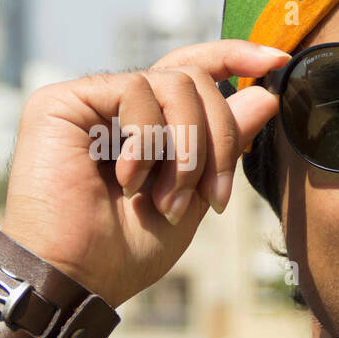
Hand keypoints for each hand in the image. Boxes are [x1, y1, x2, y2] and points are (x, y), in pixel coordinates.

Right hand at [0, 40, 289, 307]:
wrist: (74, 279)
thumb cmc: (123, 252)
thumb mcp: (193, 196)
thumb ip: (223, 145)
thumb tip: (264, 95)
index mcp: (145, 125)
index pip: (192, 71)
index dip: (234, 57)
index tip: (277, 62)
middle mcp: (116, 107)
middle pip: (193, 79)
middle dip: (217, 138)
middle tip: (211, 196)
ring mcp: (88, 101)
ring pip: (172, 82)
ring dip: (186, 148)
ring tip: (166, 200)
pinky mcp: (61, 101)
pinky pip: (135, 89)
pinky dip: (147, 139)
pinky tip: (129, 180)